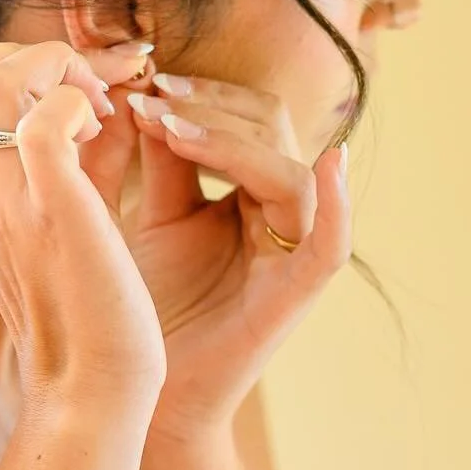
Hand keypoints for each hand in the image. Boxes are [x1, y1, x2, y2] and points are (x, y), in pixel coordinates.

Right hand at [0, 40, 167, 409]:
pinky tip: (116, 131)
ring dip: (73, 70)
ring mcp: (0, 192)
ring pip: (7, 72)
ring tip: (114, 107)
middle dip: (62, 57)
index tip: (107, 92)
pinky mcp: (45, 203)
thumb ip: (87, 157)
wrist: (92, 388)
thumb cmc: (94, 313)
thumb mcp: (81, 218)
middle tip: (115, 89)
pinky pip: (45, 113)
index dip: (55, 72)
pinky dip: (85, 103)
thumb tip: (112, 99)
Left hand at [74, 50, 351, 445]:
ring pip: (293, 168)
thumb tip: (139, 83)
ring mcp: (290, 251)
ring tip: (172, 129)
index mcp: (241, 188)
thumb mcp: (141, 215)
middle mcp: (275, 211)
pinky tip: (331, 164)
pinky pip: (333, 243)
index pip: (243, 113)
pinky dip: (339, 202)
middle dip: (212, 103)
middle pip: (273, 126)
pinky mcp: (296, 294)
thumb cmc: (136, 300)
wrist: (130, 386)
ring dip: (235, 139)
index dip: (199, 91)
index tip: (142, 83)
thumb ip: (153, 156)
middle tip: (153, 97)